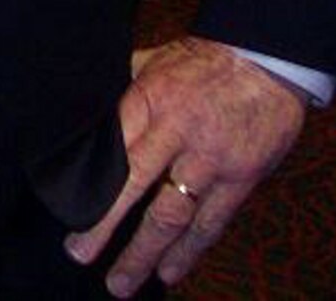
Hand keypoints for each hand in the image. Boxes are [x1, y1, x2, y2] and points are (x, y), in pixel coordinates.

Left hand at [64, 35, 307, 296]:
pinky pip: (211, 223)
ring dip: (145, 253)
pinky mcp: (240, 180)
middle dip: (104, 225)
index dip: (91, 182)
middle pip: (134, 187)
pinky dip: (189, 251)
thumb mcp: (153, 61)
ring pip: (173, 216)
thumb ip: (124, 90)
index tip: (67, 208)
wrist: (268, 58)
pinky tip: (169, 272)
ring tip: (121, 282)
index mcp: (151, 100)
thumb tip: (90, 118)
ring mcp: (211, 161)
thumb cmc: (203, 59)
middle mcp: (179, 134)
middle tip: (79, 255)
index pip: (113, 148)